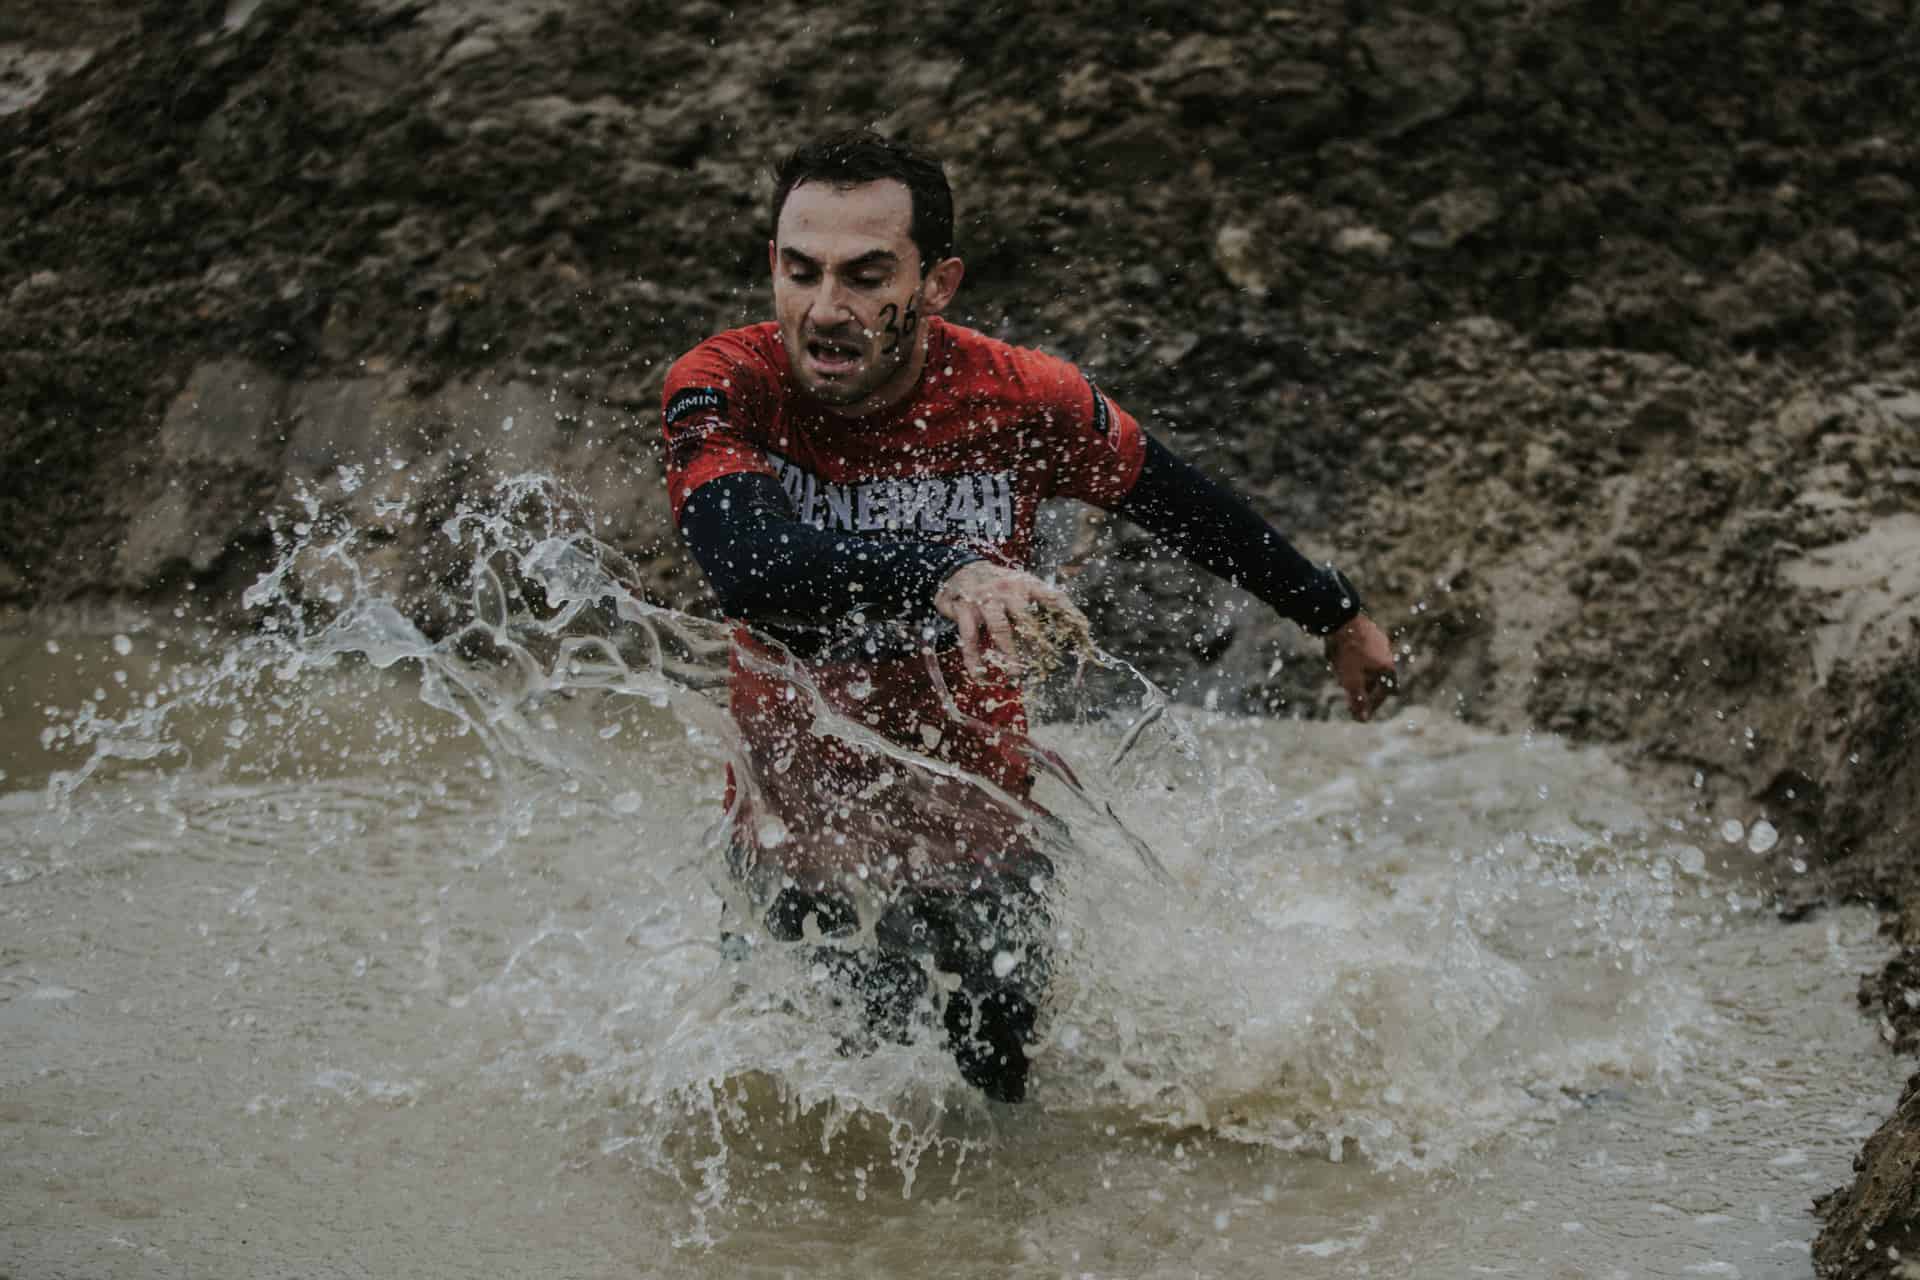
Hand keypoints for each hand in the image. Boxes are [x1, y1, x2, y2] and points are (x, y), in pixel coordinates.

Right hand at [933, 561, 1088, 677]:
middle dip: (1038, 641)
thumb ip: (1043, 604)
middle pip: (1026, 617)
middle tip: (1048, 662)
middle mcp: (1007, 590)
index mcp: (1026, 583)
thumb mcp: (1022, 586)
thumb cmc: (999, 584)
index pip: (1052, 597)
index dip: (1068, 613)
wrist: (960, 569)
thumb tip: (1077, 627)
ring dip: (1009, 653)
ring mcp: (985, 599)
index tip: (1082, 632)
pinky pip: (970, 639)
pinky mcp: (965, 610)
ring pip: (1000, 629)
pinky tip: (980, 675)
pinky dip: (974, 659)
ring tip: (1017, 673)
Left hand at [1325, 614, 1395, 721]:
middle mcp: (1386, 653)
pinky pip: (1362, 649)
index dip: (1376, 703)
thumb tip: (1363, 719)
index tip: (1363, 710)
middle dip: (1367, 688)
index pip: (1387, 691)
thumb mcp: (1351, 680)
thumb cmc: (1347, 652)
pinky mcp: (1366, 630)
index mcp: (1387, 666)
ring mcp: (1378, 640)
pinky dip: (1354, 658)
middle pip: (1379, 677)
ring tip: (1342, 674)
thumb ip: (1358, 700)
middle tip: (1352, 695)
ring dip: (1360, 673)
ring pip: (1370, 663)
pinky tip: (1339, 656)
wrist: (1340, 618)